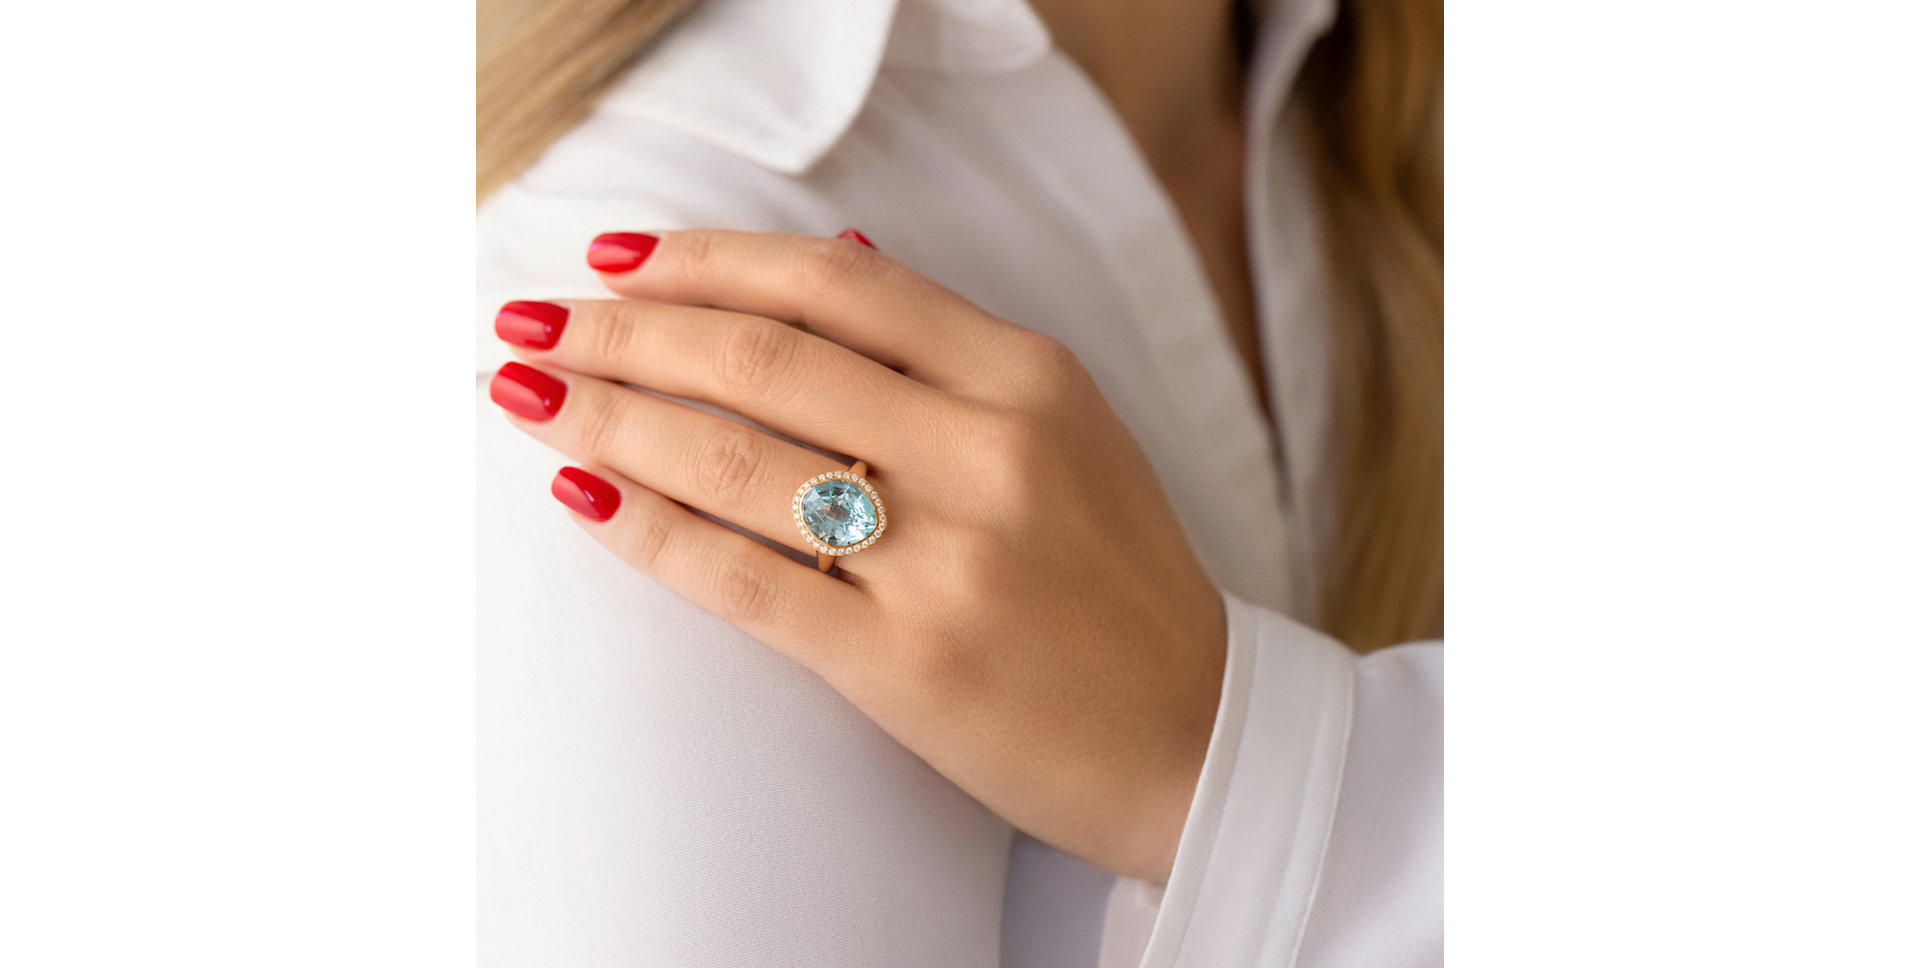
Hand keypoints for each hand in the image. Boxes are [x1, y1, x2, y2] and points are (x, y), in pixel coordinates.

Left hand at [489, 230, 1225, 879]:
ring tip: (528, 397)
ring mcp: (946, 558)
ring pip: (734, 459)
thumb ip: (949, 350)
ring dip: (609, 419)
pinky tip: (584, 497)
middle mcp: (987, 451)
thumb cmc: (1116, 580)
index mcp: (1028, 378)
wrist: (1191, 735)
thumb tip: (832, 249)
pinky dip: (648, 531)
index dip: (709, 260)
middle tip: (535, 325)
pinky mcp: (902, 661)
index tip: (619, 260)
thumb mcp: (1067, 430)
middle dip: (625, 332)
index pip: (837, 281)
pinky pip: (741, 578)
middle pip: (764, 357)